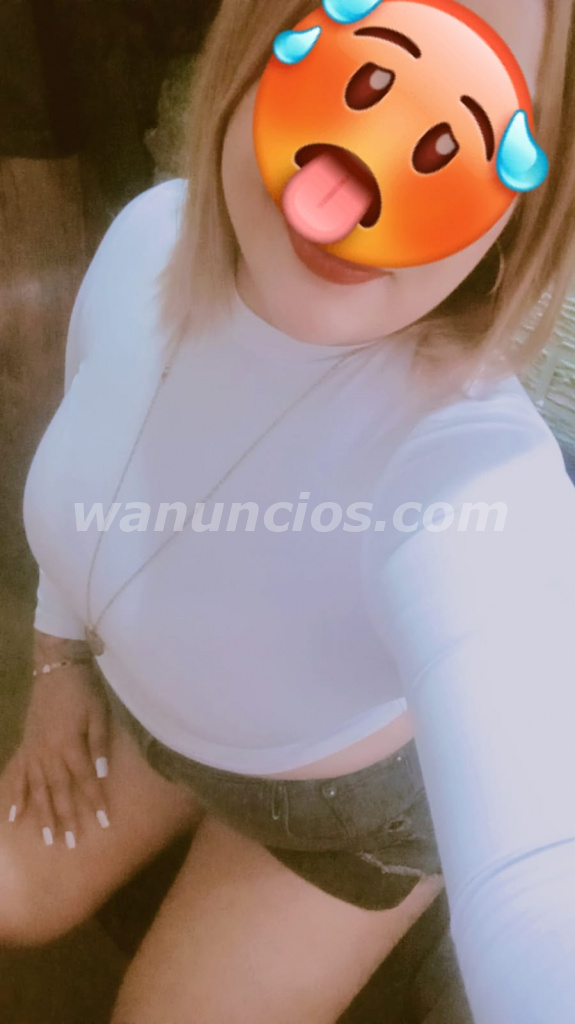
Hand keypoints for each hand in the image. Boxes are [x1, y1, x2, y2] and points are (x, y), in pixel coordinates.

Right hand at [3, 641, 110, 848]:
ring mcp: (33, 750)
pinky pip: (16, 774)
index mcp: (70, 745)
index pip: (85, 781)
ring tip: (46, 839)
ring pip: (37, 789)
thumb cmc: (83, 690)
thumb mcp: (99, 713)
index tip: (104, 823)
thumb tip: (101, 774)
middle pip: (59, 791)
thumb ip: (99, 745)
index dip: (95, 803)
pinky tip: (12, 816)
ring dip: (42, 815)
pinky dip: (14, 795)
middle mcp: (48, 753)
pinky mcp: (25, 745)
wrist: (55, 667)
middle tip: (70, 845)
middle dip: (66, 818)